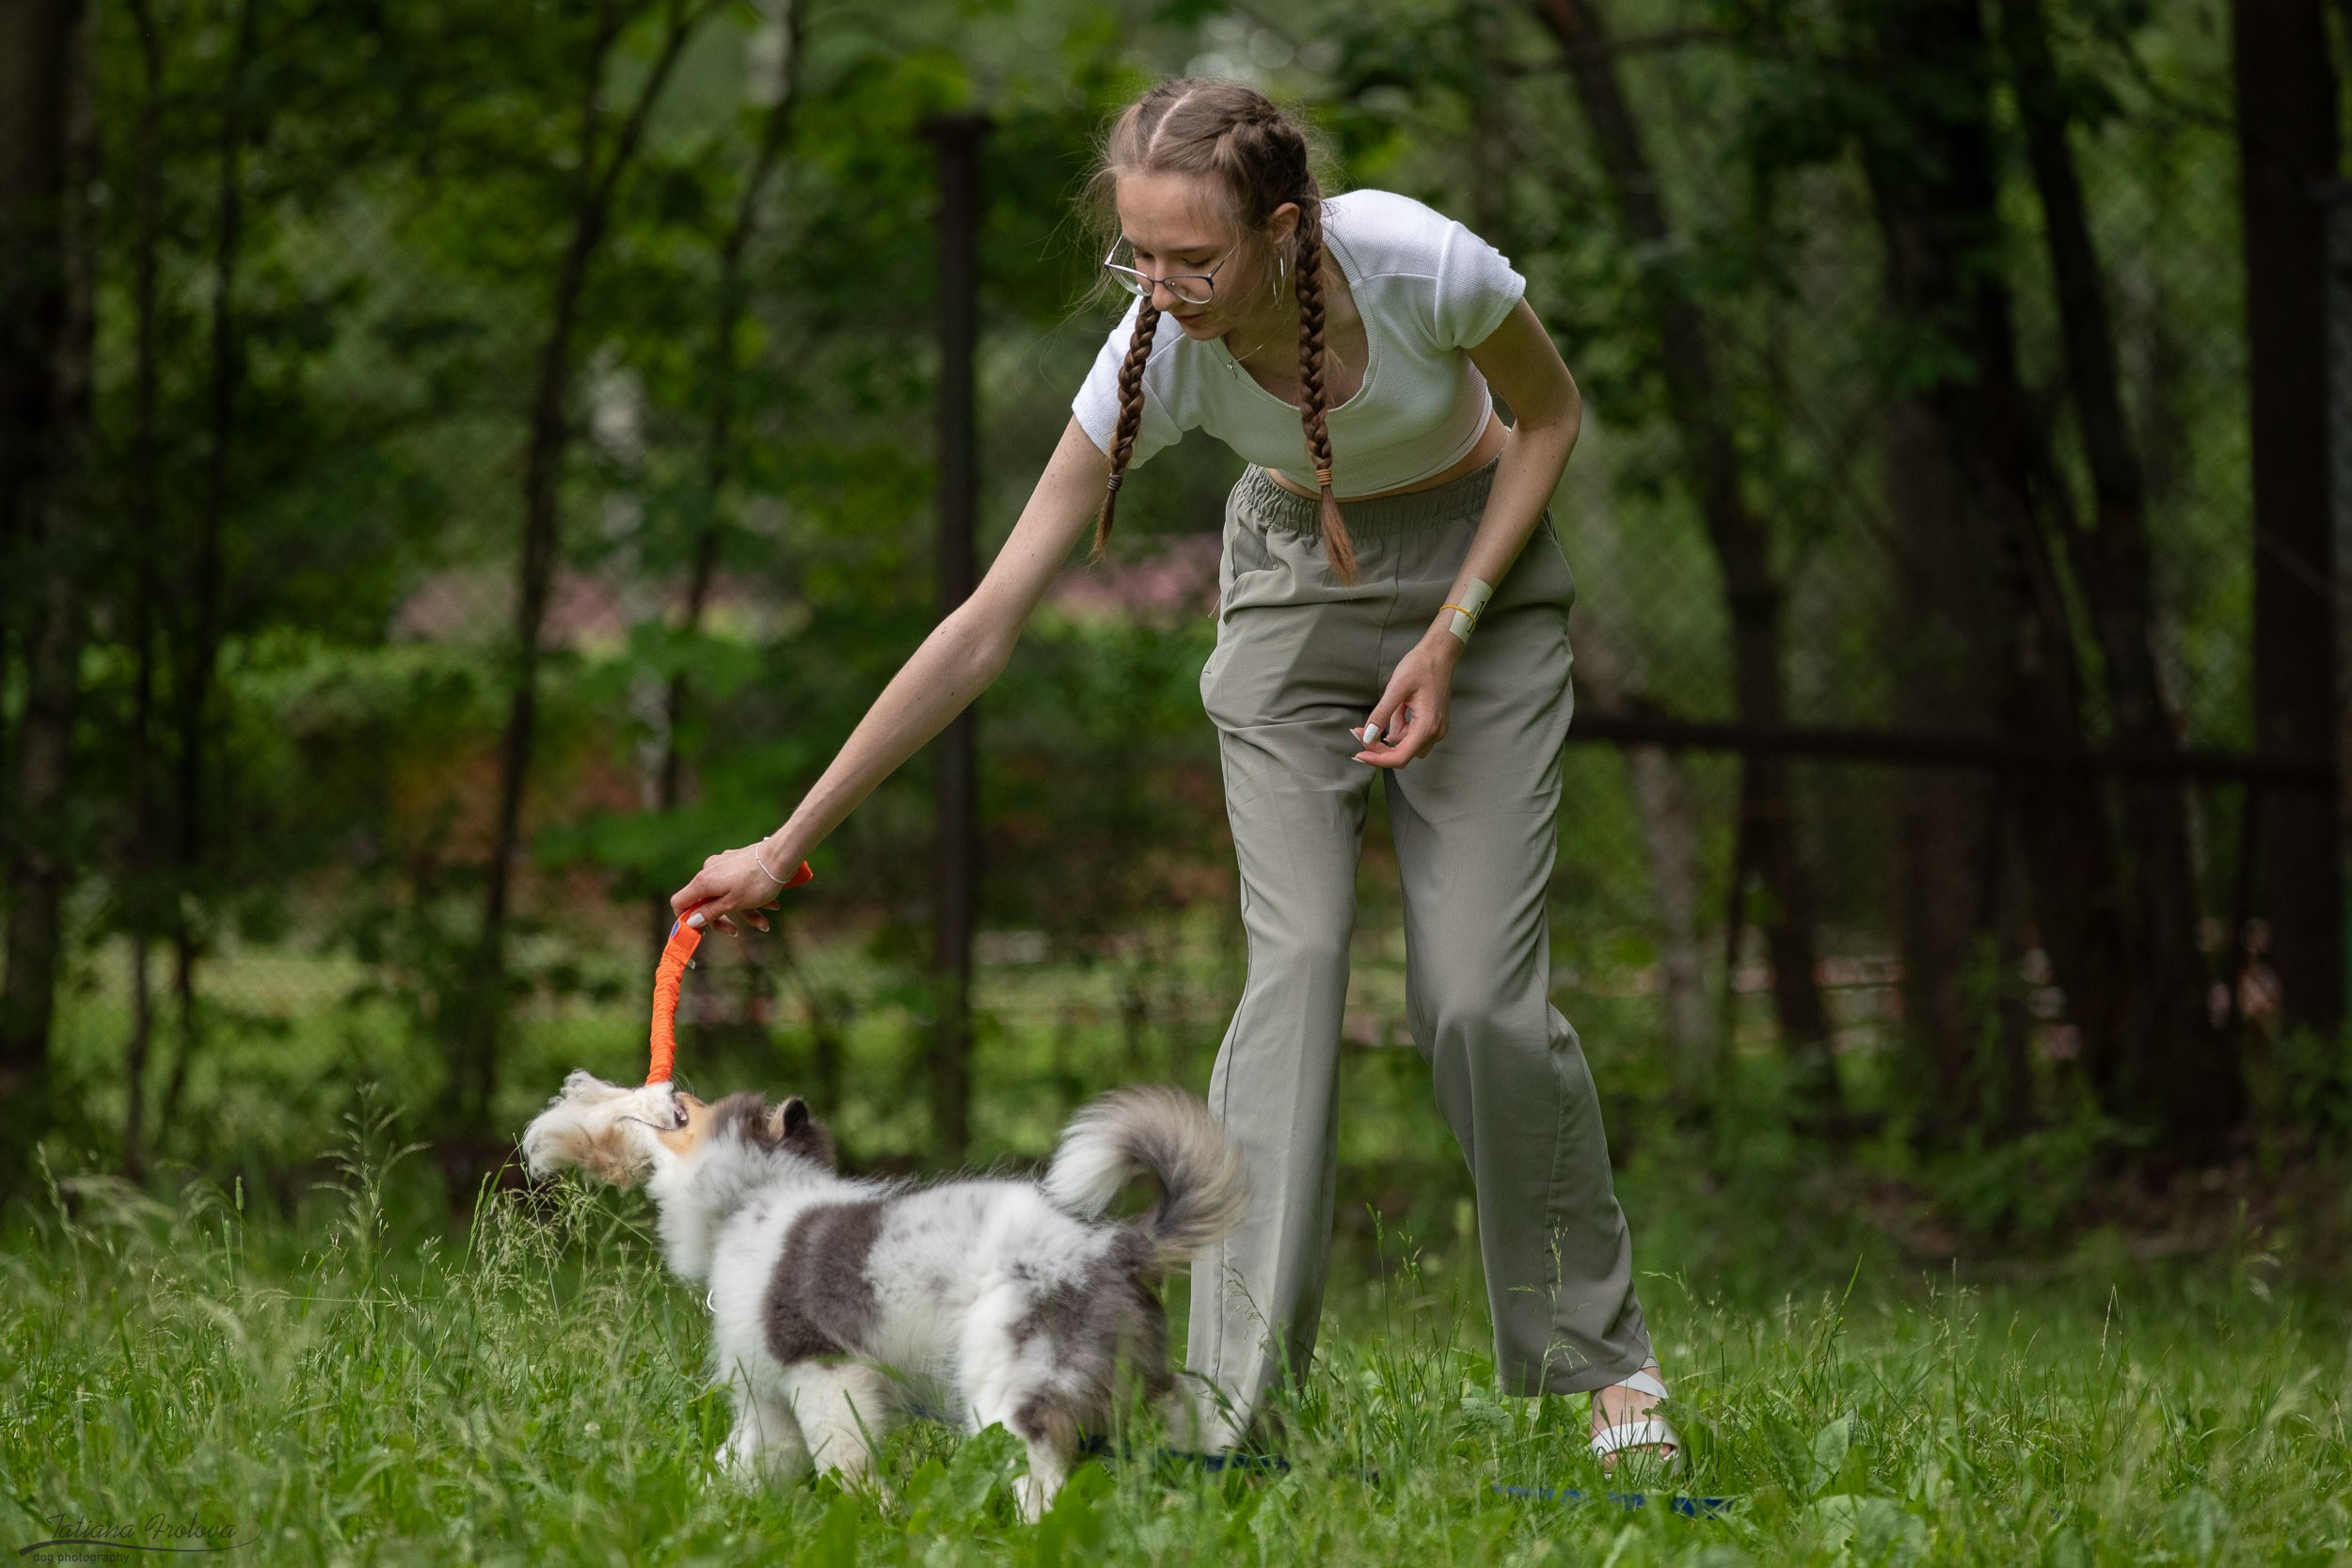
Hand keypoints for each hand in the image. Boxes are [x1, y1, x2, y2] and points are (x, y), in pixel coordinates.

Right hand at [669, 841, 794, 935]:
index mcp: (703, 882)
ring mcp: (723, 864)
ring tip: (765, 924)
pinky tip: (772, 905)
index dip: (685, 918)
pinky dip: (751, 897)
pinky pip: (738, 885)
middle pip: (706, 901)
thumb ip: (709, 912)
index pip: (680, 902)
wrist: (781, 856)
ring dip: (745, 911)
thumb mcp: (732, 904)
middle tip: (735, 931)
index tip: (700, 930)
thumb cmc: (757, 882)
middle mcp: (709, 870)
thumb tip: (690, 921)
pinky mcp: (737, 861)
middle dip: (723, 918)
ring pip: (727, 895)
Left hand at [1352, 633, 1460, 767]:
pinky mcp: (1434, 724)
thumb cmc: (1420, 666)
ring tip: (1392, 706)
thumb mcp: (1396, 689)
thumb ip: (1381, 714)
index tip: (1359, 754)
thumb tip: (1368, 736)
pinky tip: (1399, 708)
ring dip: (1390, 734)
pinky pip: (1411, 734)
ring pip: (1405, 744)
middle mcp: (1435, 733)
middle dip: (1379, 746)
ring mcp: (1436, 729)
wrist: (1440, 653)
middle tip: (1359, 731)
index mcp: (1427, 727)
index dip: (1377, 760)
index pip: (1400, 757)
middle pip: (1402, 753)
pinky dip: (1400, 726)